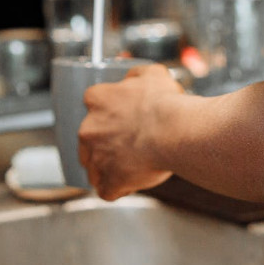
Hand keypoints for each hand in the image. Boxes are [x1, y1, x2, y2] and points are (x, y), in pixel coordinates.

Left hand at [77, 63, 181, 200]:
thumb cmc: (165, 103)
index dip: (110, 113)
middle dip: (107, 143)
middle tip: (130, 144)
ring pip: (94, 167)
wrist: (174, 131)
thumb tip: (132, 79)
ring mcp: (97, 157)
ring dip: (108, 168)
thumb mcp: (152, 74)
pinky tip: (129, 185)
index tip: (123, 119)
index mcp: (97, 100)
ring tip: (130, 167)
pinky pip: (107, 190)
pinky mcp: (109, 180)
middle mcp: (89, 128)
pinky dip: (117, 189)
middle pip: (90, 138)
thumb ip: (135, 76)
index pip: (94, 106)